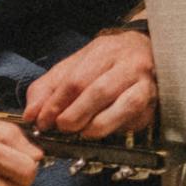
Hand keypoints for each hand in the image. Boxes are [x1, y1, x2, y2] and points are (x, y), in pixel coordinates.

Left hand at [25, 26, 157, 138]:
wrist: (146, 52)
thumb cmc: (106, 62)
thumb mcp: (74, 65)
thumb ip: (49, 88)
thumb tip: (31, 114)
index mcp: (104, 52)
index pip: (76, 80)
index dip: (56, 104)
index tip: (42, 120)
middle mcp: (129, 65)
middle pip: (100, 91)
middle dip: (75, 114)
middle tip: (61, 127)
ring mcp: (146, 84)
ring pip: (125, 106)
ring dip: (98, 125)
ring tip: (81, 133)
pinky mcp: (154, 105)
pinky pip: (136, 119)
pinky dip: (116, 128)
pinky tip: (101, 131)